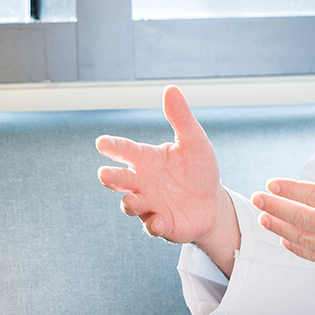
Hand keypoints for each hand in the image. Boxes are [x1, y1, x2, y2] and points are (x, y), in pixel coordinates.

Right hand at [96, 85, 239, 268]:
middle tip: (104, 175)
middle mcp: (142, 182)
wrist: (212, 203)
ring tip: (131, 201)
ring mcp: (149, 204)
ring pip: (131, 204)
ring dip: (129, 203)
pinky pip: (153, 226)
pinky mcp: (162, 224)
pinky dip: (153, 224)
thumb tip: (170, 89)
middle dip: (111, 178)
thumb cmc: (198, 169)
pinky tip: (158, 222)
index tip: (101, 142)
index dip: (113, 146)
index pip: (125, 150)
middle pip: (120, 180)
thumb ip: (181, 119)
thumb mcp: (195, 142)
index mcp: (146, 159)